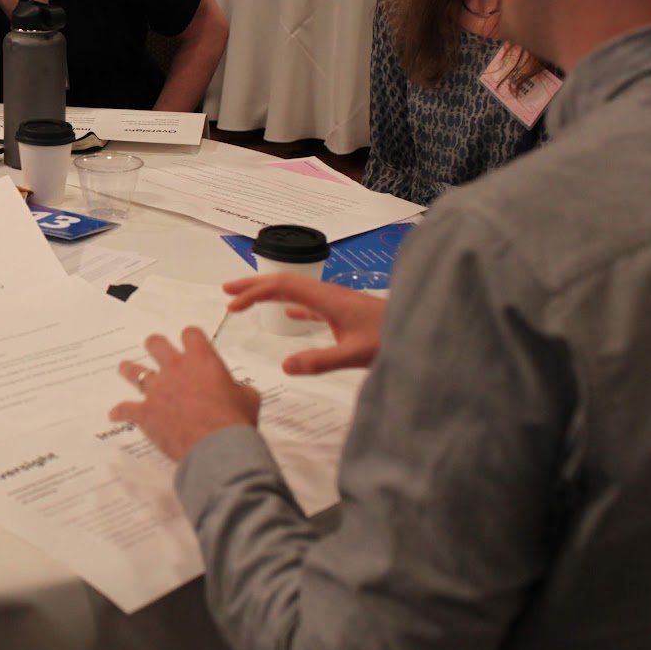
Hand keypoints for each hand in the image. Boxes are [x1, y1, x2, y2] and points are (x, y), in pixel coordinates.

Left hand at [109, 328, 260, 461]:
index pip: (191, 334)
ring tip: (124, 368)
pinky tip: (115, 414)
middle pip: (156, 344)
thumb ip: (240, 390)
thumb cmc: (235, 421)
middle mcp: (175, 368)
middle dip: (155, 345)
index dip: (191, 338)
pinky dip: (120, 412)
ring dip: (129, 370)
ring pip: (135, 371)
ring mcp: (157, 389)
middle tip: (154, 348)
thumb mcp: (249, 399)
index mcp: (202, 360)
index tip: (190, 342)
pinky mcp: (145, 412)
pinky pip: (126, 409)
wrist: (216, 447)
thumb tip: (241, 392)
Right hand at [222, 274, 386, 374]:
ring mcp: (337, 302)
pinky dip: (293, 306)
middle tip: (227, 292)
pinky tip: (289, 315)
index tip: (233, 305)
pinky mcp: (345, 313)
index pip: (282, 287)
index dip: (254, 292)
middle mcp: (329, 295)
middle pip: (284, 283)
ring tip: (248, 300)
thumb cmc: (392, 339)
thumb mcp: (355, 354)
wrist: (423, 332)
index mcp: (327, 298)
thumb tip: (285, 366)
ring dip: (270, 294)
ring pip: (296, 291)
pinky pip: (310, 304)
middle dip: (254, 285)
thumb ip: (320, 361)